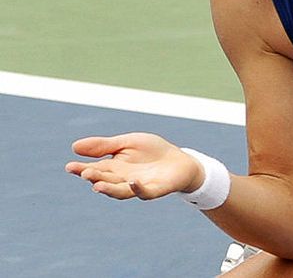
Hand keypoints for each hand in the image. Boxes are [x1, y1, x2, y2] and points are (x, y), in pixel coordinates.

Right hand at [65, 132, 202, 199]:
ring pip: (121, 191)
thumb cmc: (152, 152)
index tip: (70, 166)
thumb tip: (74, 146)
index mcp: (114, 168)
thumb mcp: (127, 143)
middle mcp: (122, 180)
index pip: (95, 169)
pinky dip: (138, 189)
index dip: (82, 169)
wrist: (180, 161)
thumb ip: (104, 146)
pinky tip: (133, 182)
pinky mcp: (155, 190)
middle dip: (94, 178)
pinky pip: (145, 192)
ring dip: (109, 189)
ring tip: (97, 186)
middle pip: (105, 180)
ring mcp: (138, 186)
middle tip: (85, 173)